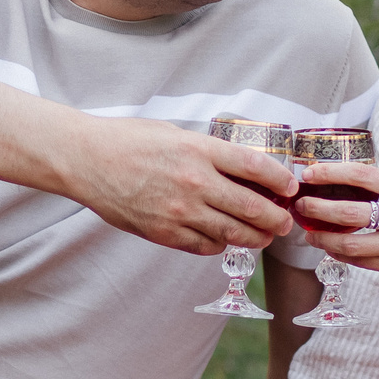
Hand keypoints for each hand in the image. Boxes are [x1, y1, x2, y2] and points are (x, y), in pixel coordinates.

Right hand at [62, 118, 296, 254]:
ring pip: (233, 233)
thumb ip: (207, 152)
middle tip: (284, 222)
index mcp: (199, 150)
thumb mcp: (174, 133)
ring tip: (262, 236)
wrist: (87, 160)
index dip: (280, 180)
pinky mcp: (164, 232)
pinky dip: (219, 244)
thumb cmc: (128, 141)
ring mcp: (179, 211)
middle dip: (276, 218)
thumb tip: (240, 169)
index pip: (256, 167)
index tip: (290, 188)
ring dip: (254, 237)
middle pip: (252, 207)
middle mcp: (194, 182)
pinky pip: (204, 246)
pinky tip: (222, 238)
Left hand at [295, 161, 378, 299]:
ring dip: (322, 238)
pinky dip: (342, 255)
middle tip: (299, 205)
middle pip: (347, 212)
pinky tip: (331, 249)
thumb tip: (357, 180)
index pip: (361, 175)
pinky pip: (362, 262)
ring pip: (348, 244)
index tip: (309, 172)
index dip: (330, 173)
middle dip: (316, 208)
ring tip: (309, 232)